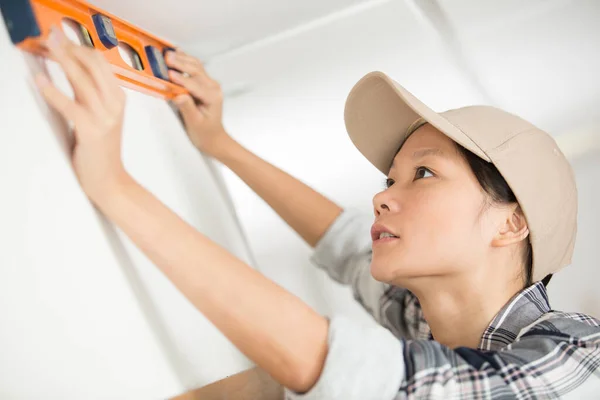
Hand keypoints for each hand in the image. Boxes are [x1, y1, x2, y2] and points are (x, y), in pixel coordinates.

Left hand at [36, 27, 128, 203]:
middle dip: (71, 48)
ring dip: (62, 60)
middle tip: (53, 38)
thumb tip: (71, 67)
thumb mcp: (100, 114)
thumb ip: (89, 93)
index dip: (80, 47)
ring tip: (47, 48)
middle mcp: (114, 105)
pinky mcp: (91, 130)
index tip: (63, 38)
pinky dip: (52, 91)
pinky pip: (69, 105)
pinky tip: (41, 81)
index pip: (101, 63)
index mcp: (118, 98)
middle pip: (93, 65)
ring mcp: (105, 117)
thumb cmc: (102, 147)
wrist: (110, 178)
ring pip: (82, 80)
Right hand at [165, 50, 231, 157]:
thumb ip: (187, 108)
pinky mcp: (204, 83)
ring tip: (168, 54)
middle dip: (181, 64)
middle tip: (166, 58)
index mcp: (212, 97)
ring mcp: (210, 84)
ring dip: (182, 59)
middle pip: (196, 71)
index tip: (169, 74)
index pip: (194, 85)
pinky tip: (177, 53)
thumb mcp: (194, 123)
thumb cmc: (205, 133)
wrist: (214, 137)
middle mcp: (213, 87)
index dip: (181, 79)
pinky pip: (195, 68)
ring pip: (196, 66)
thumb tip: (178, 96)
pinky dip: (185, 60)